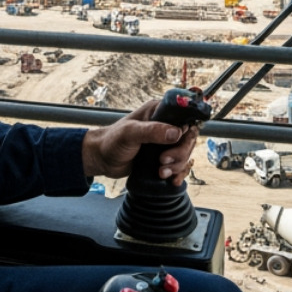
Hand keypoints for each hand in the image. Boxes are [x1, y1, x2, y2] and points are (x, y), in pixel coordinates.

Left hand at [81, 98, 199, 184]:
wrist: (102, 159)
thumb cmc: (112, 141)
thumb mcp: (130, 133)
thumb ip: (152, 131)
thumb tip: (177, 132)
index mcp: (159, 112)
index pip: (185, 118)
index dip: (186, 133)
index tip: (175, 143)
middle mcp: (165, 125)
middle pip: (188, 139)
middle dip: (180, 154)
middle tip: (163, 161)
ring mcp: (165, 142)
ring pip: (185, 154)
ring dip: (177, 166)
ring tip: (160, 172)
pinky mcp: (163, 157)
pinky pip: (180, 165)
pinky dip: (179, 173)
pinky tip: (172, 180)